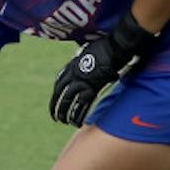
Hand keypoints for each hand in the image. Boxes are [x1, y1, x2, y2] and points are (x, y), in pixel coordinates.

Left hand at [49, 11, 157, 125]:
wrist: (114, 47)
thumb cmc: (105, 46)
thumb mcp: (88, 51)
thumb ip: (84, 58)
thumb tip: (84, 58)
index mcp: (72, 66)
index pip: (59, 82)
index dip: (56, 93)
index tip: (55, 100)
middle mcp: (74, 75)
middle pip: (61, 94)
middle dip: (56, 106)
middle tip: (54, 117)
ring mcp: (82, 82)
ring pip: (69, 101)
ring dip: (65, 113)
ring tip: (63, 122)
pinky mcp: (92, 88)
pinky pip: (82, 105)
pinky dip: (79, 115)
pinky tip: (76, 123)